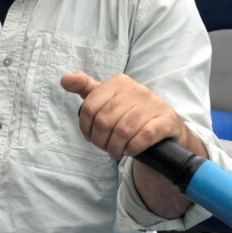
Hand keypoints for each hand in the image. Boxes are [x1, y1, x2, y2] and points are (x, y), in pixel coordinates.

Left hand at [60, 71, 186, 161]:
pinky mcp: (167, 120)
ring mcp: (153, 104)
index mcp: (118, 82)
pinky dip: (133, 148)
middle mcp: (137, 89)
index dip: (86, 127)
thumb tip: (64, 80)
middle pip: (104, 120)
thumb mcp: (107, 98)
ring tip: (115, 152)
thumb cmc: (129, 113)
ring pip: (123, 130)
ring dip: (115, 147)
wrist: (165, 128)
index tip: (90, 137)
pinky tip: (130, 151)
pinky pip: (144, 136)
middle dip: (100, 140)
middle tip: (104, 148)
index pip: (89, 106)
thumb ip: (85, 88)